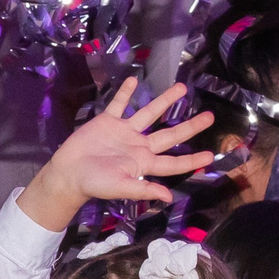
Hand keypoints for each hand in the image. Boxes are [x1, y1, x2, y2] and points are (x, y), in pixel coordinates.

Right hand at [32, 78, 214, 215]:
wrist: (68, 173)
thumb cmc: (95, 183)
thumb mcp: (121, 187)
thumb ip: (144, 188)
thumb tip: (169, 197)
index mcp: (144, 163)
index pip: (173, 162)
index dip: (191, 159)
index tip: (210, 156)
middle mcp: (138, 145)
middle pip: (170, 134)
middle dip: (190, 126)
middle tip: (209, 117)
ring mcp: (124, 132)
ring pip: (150, 113)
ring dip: (165, 101)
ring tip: (181, 88)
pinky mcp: (107, 121)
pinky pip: (119, 104)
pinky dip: (125, 93)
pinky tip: (134, 80)